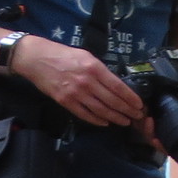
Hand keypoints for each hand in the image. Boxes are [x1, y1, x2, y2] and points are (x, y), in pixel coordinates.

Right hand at [12, 35, 145, 128]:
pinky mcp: (65, 102)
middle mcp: (87, 82)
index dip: (130, 98)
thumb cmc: (63, 55)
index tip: (139, 105)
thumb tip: (114, 83)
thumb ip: (100, 70)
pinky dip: (96, 120)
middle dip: (127, 110)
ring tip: (125, 122)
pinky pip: (84, 114)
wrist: (37, 59)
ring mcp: (75, 93)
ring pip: (100, 110)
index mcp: (94, 68)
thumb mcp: (86, 56)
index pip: (118, 86)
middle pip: (112, 100)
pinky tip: (105, 123)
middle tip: (137, 117)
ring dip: (115, 117)